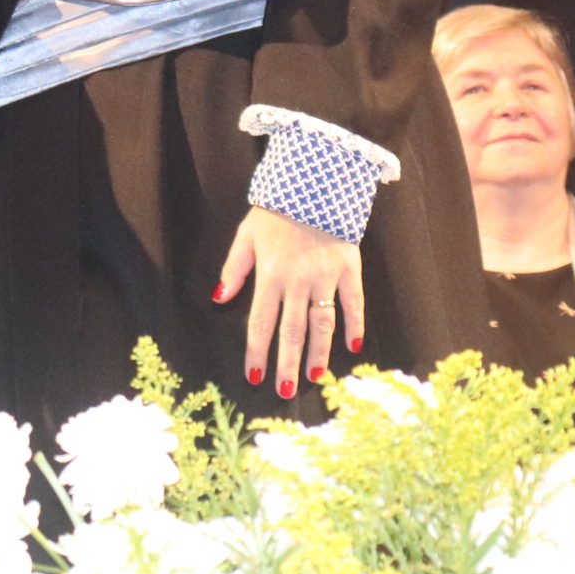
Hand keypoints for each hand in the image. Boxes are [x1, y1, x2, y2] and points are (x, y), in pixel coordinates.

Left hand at [216, 205, 363, 399]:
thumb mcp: (246, 235)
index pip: (261, 322)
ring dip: (319, 352)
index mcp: (270, 275)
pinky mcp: (348, 268)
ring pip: (323, 323)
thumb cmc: (275, 211)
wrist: (313, 183)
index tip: (254, 375)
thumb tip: (219, 299)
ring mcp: (326, 276)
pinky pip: (354, 302)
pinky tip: (353, 346)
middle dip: (287, 362)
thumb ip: (233, 269)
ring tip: (316, 377)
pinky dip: (355, 324)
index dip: (257, 351)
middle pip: (292, 330)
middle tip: (285, 390)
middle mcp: (297, 281)